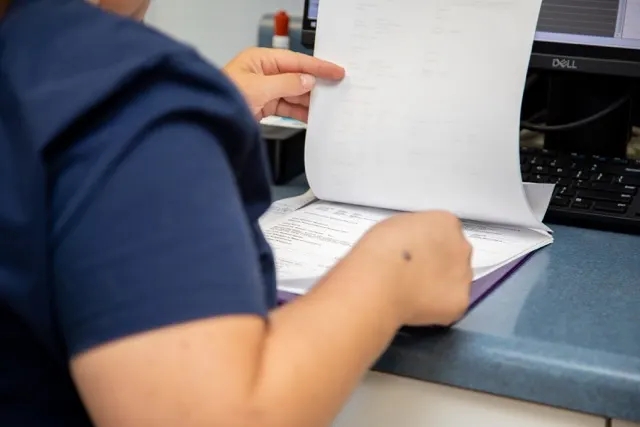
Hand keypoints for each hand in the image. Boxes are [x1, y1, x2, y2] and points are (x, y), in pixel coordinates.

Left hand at [222, 47, 344, 121]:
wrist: (208, 121)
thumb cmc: (224, 98)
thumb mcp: (259, 89)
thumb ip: (287, 84)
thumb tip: (308, 81)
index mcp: (260, 60)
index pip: (296, 60)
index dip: (318, 67)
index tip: (336, 72)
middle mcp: (263, 73)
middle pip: (296, 76)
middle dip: (315, 85)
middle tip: (336, 91)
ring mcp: (263, 90)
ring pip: (293, 93)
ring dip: (309, 101)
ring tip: (327, 106)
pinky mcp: (263, 106)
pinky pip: (286, 107)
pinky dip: (299, 112)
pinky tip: (311, 116)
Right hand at [351, 211, 472, 325]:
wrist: (379, 284)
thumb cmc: (379, 252)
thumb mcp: (394, 225)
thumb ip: (413, 232)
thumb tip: (414, 243)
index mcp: (446, 222)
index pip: (446, 230)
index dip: (429, 243)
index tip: (416, 252)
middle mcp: (461, 247)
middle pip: (455, 254)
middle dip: (439, 262)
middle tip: (415, 272)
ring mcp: (464, 275)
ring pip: (456, 279)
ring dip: (440, 284)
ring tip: (413, 290)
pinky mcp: (461, 301)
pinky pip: (451, 303)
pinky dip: (438, 306)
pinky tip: (417, 304)